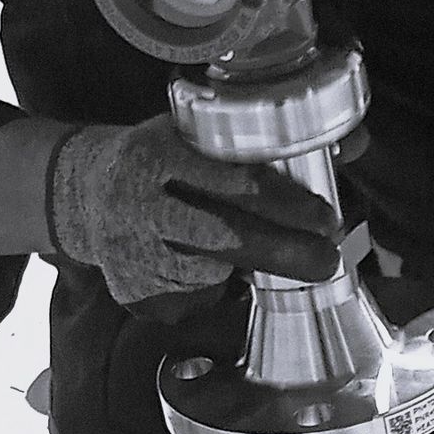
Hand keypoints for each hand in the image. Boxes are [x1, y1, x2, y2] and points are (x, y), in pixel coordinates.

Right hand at [47, 114, 342, 307]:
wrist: (77, 192)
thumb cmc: (157, 157)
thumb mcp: (198, 132)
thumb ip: (270, 140)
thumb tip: (355, 142)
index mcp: (157, 155)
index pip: (230, 180)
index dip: (284, 201)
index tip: (326, 216)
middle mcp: (138, 204)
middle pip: (224, 238)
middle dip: (284, 252)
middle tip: (327, 260)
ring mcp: (130, 253)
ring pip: (211, 275)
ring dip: (246, 272)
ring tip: (261, 255)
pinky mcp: (130, 292)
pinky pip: (191, 301)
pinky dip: (212, 290)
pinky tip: (207, 268)